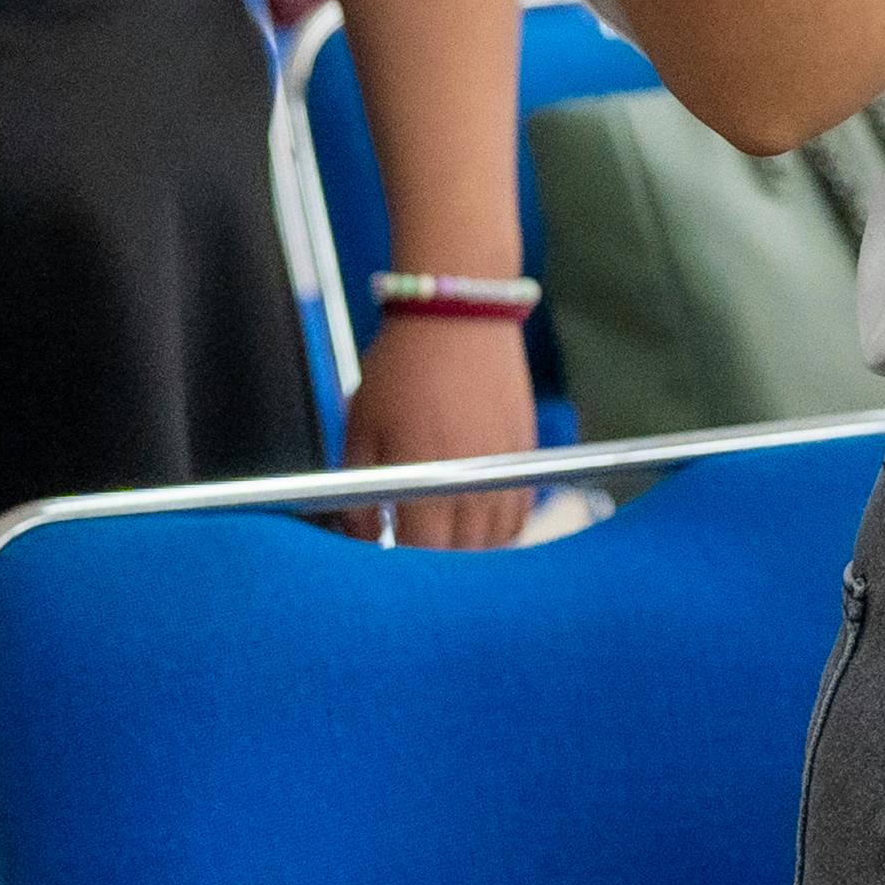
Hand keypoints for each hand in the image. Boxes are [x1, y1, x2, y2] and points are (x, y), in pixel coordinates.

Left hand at [346, 310, 535, 551]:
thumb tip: (360, 535)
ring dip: (472, 550)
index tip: (386, 560)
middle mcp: (473, 484)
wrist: (458, 317)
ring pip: (498, 540)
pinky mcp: (526, 455)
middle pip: (463, 555)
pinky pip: (520, 511)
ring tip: (446, 543)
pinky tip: (479, 522)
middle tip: (413, 552)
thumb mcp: (361, 428)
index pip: (422, 553)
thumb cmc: (401, 370)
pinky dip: (502, 527)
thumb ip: (359, 491)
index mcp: (428, 482)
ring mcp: (505, 471)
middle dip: (436, 562)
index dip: (402, 567)